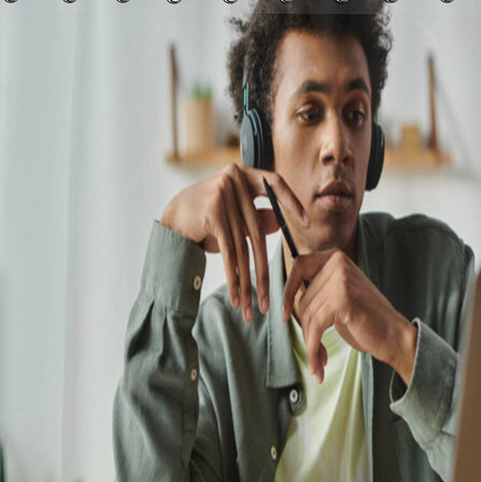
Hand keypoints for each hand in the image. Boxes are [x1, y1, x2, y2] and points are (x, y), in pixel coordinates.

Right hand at [160, 165, 309, 321]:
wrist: (172, 219)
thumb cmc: (207, 219)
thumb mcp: (234, 218)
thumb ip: (257, 218)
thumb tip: (281, 223)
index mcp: (244, 174)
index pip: (275, 183)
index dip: (293, 203)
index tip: (308, 224)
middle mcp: (233, 179)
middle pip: (259, 234)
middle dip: (264, 272)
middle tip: (269, 300)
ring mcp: (222, 194)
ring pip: (244, 247)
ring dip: (248, 283)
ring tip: (253, 307)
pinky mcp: (213, 213)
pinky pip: (230, 252)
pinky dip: (234, 277)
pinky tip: (238, 298)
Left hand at [282, 250, 417, 384]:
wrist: (394, 336)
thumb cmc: (367, 321)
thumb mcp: (338, 297)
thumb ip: (317, 291)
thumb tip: (286, 300)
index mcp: (336, 258)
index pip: (299, 266)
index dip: (287, 291)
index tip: (284, 314)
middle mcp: (338, 264)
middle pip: (303, 300)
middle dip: (306, 330)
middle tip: (315, 351)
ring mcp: (341, 280)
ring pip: (308, 317)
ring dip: (311, 344)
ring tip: (319, 362)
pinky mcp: (342, 299)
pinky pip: (315, 328)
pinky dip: (314, 350)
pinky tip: (320, 365)